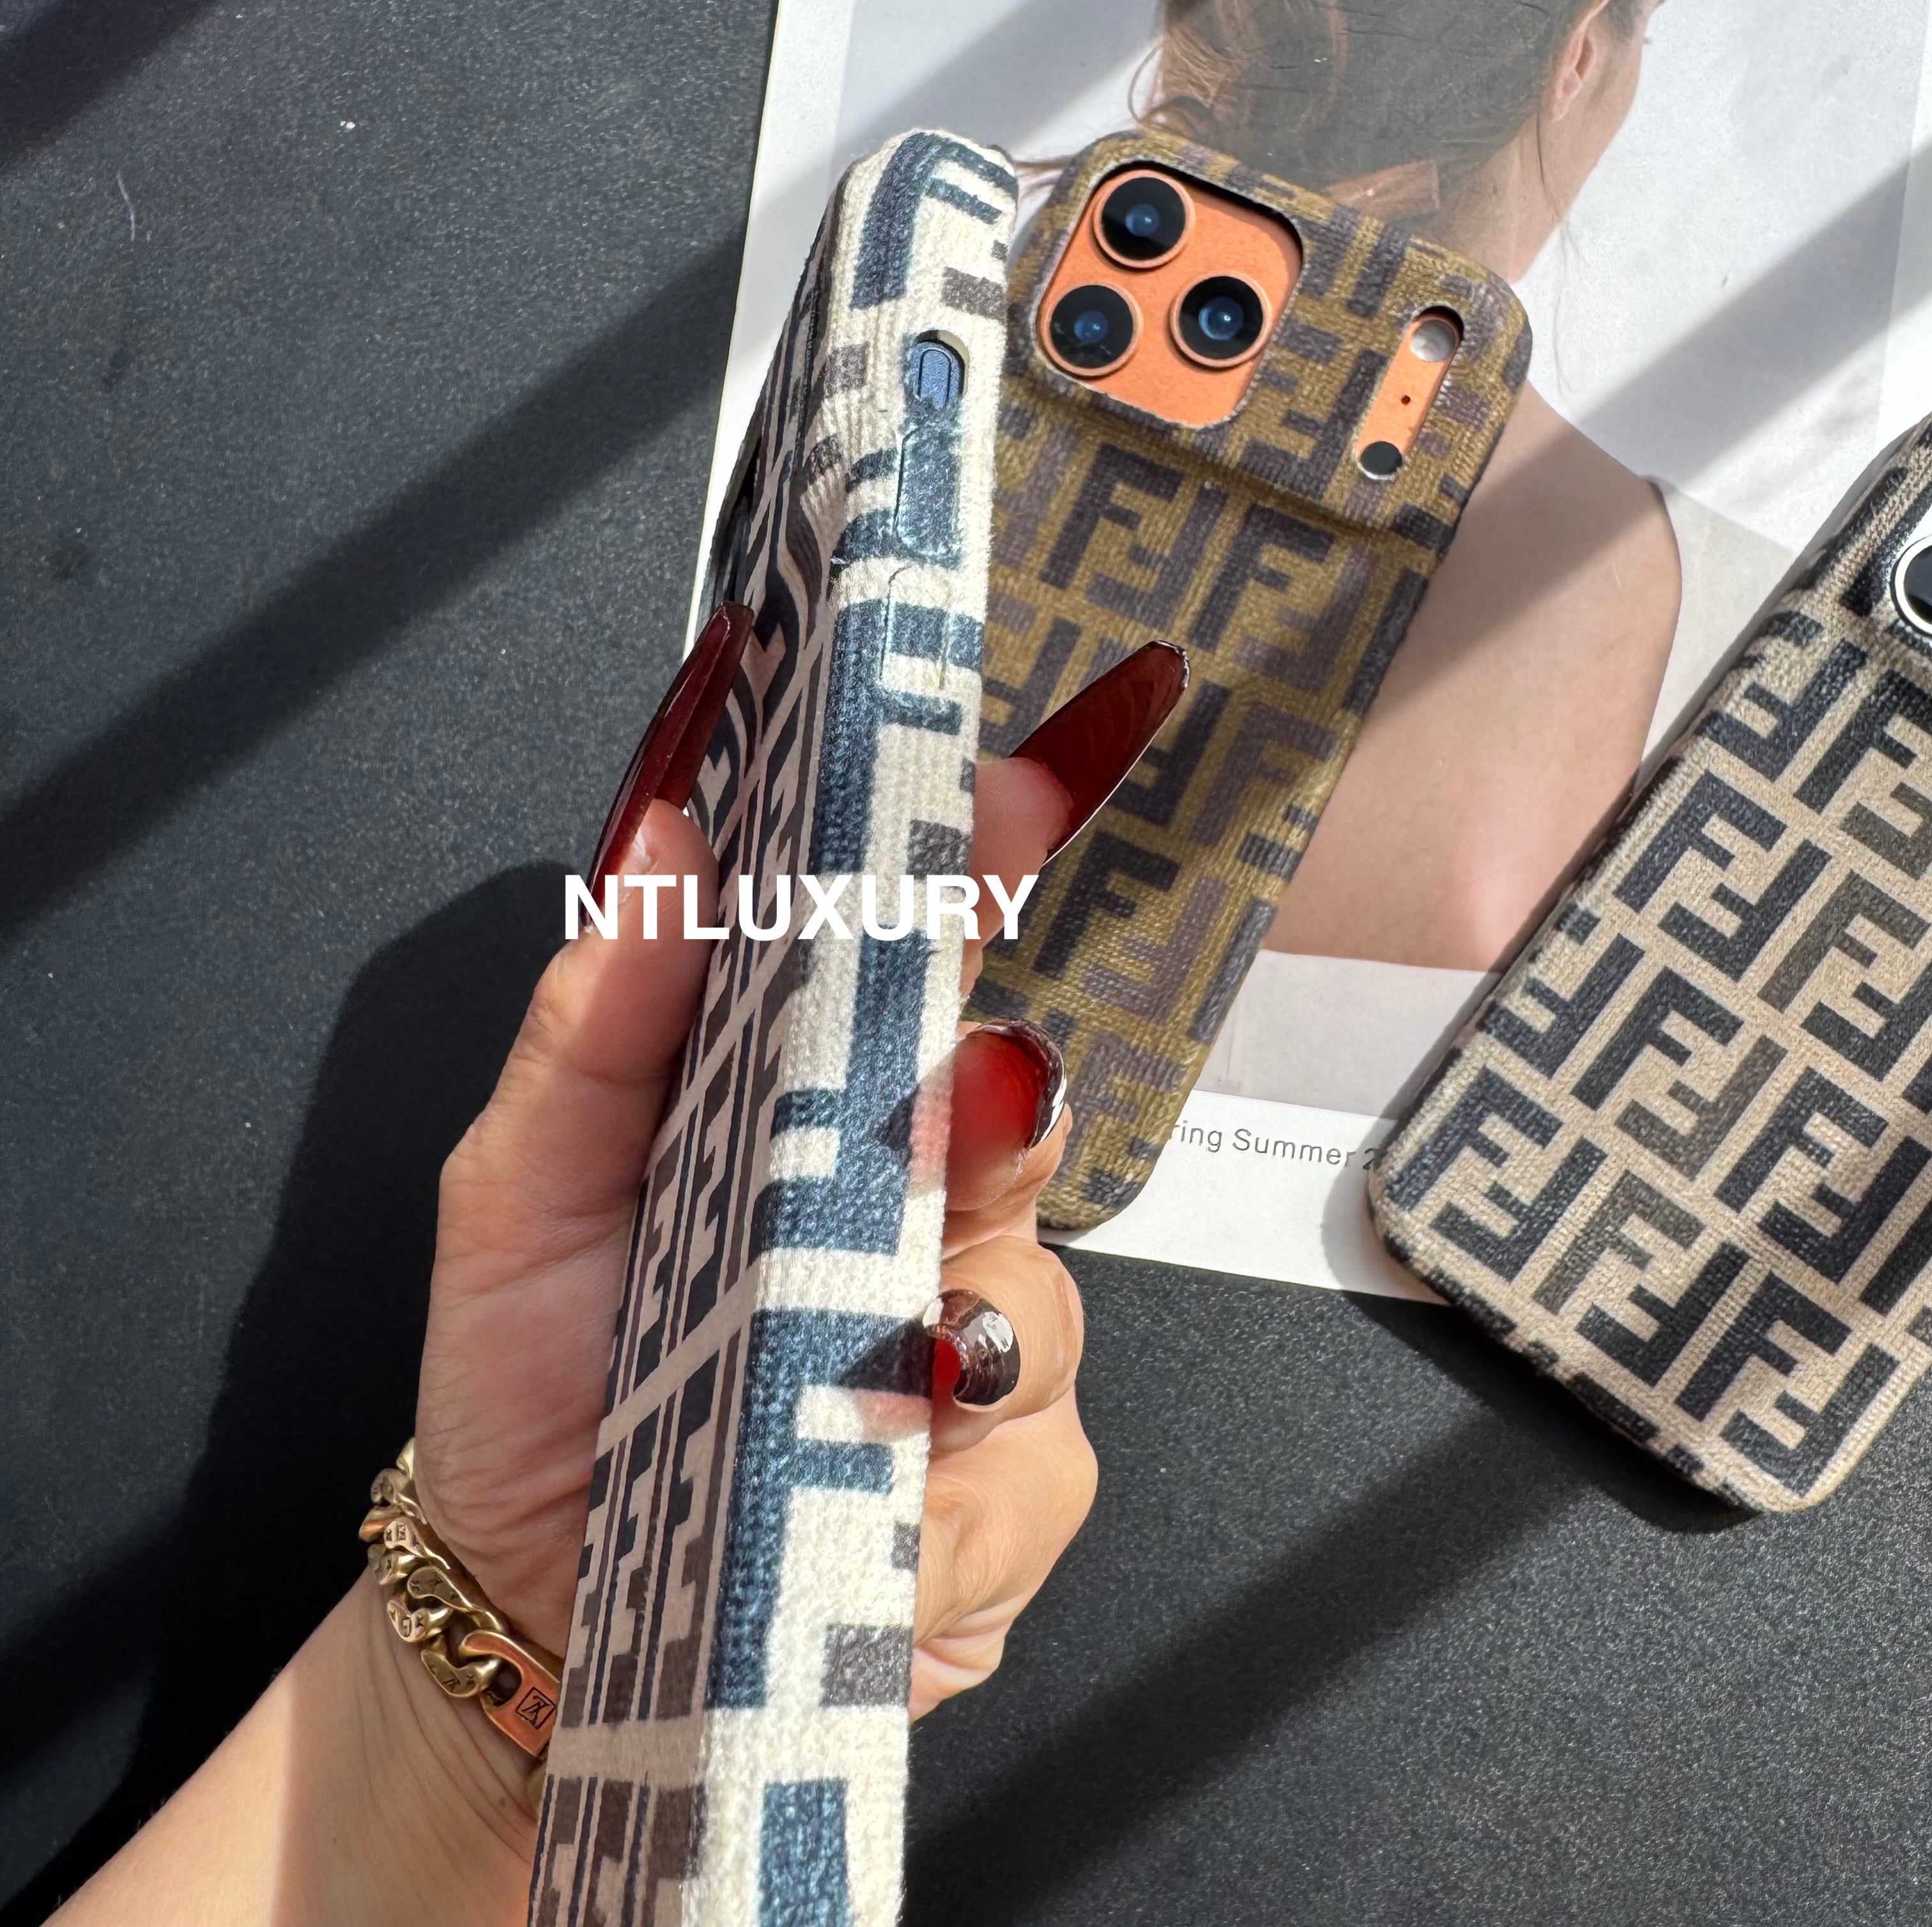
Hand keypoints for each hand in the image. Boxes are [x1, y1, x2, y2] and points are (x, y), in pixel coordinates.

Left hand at [413, 632, 1182, 1717]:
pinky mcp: (1008, 1509)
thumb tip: (670, 838)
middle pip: (1013, 1130)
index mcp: (819, 1123)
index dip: (975, 884)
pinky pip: (1030, 1482)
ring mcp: (980, 1365)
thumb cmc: (537, 1374)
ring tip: (874, 1376)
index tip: (1005, 802)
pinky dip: (950, 1506)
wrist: (535, 1608)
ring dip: (959, 1334)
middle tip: (966, 1094)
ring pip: (1041, 1306)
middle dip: (1005, 1105)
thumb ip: (596, 1029)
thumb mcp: (522, 1193)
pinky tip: (881, 1533)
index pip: (920, 977)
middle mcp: (919, 1222)